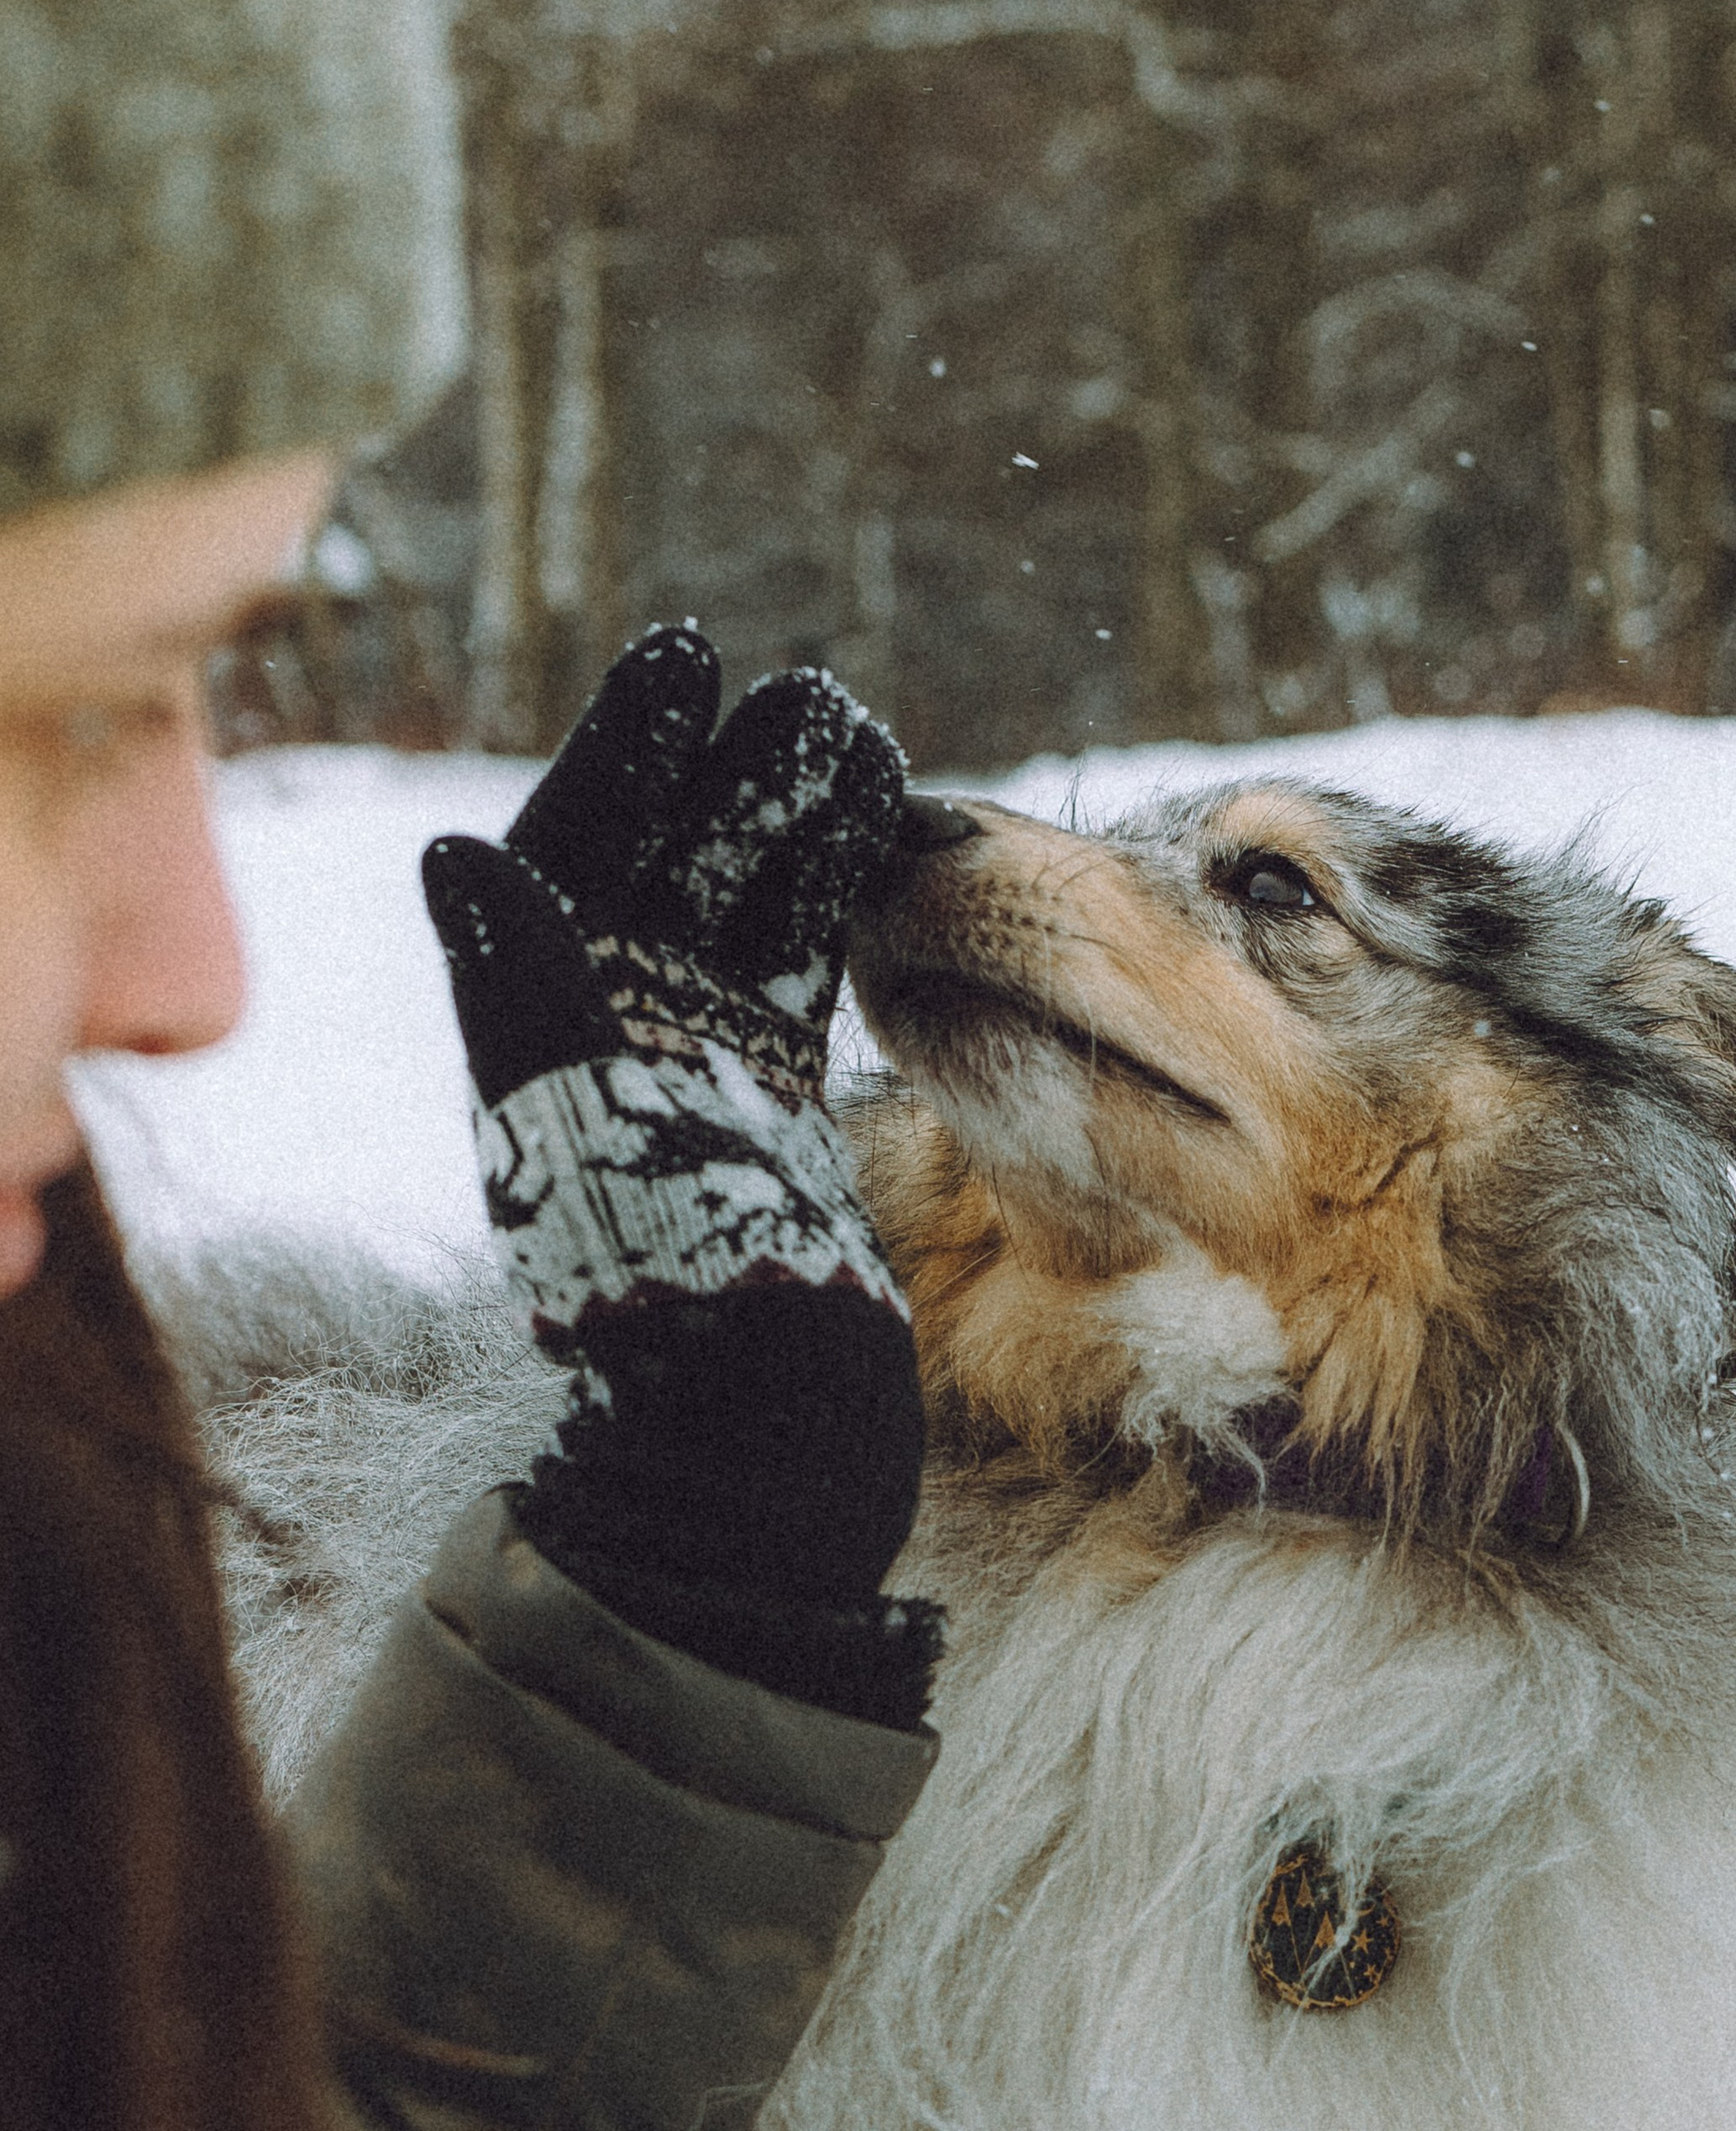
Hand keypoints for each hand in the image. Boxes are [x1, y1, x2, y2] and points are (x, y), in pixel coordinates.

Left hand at [420, 627, 936, 1724]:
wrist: (758, 1477)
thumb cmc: (675, 1333)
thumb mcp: (595, 1157)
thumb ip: (530, 1002)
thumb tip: (458, 854)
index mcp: (552, 1046)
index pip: (572, 856)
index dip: (624, 752)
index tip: (686, 653)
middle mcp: (610, 1056)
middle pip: (662, 867)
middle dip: (723, 769)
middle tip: (796, 686)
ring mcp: (690, 1088)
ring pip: (739, 914)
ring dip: (791, 822)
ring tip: (856, 731)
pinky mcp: (766, 1127)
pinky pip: (795, 982)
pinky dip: (833, 907)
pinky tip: (882, 843)